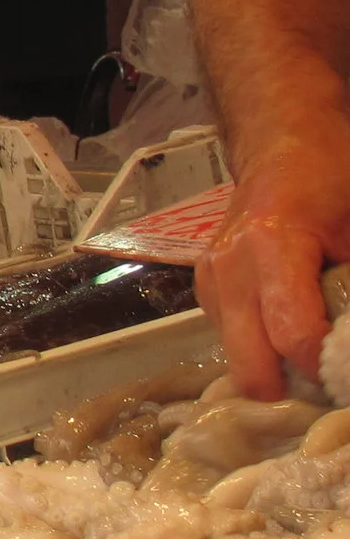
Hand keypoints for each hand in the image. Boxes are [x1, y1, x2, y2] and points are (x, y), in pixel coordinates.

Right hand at [198, 110, 349, 397]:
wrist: (282, 150)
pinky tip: (286, 334)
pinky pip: (232, 341)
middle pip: (250, 366)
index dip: (325, 366)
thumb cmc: (332, 181)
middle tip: (329, 383)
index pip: (293, 334)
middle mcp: (229, 268)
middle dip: (292, 388)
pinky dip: (260, 350)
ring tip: (312, 358)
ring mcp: (209, 280)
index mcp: (271, 246)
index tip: (346, 372)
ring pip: (239, 361)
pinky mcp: (203, 289)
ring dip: (275, 370)